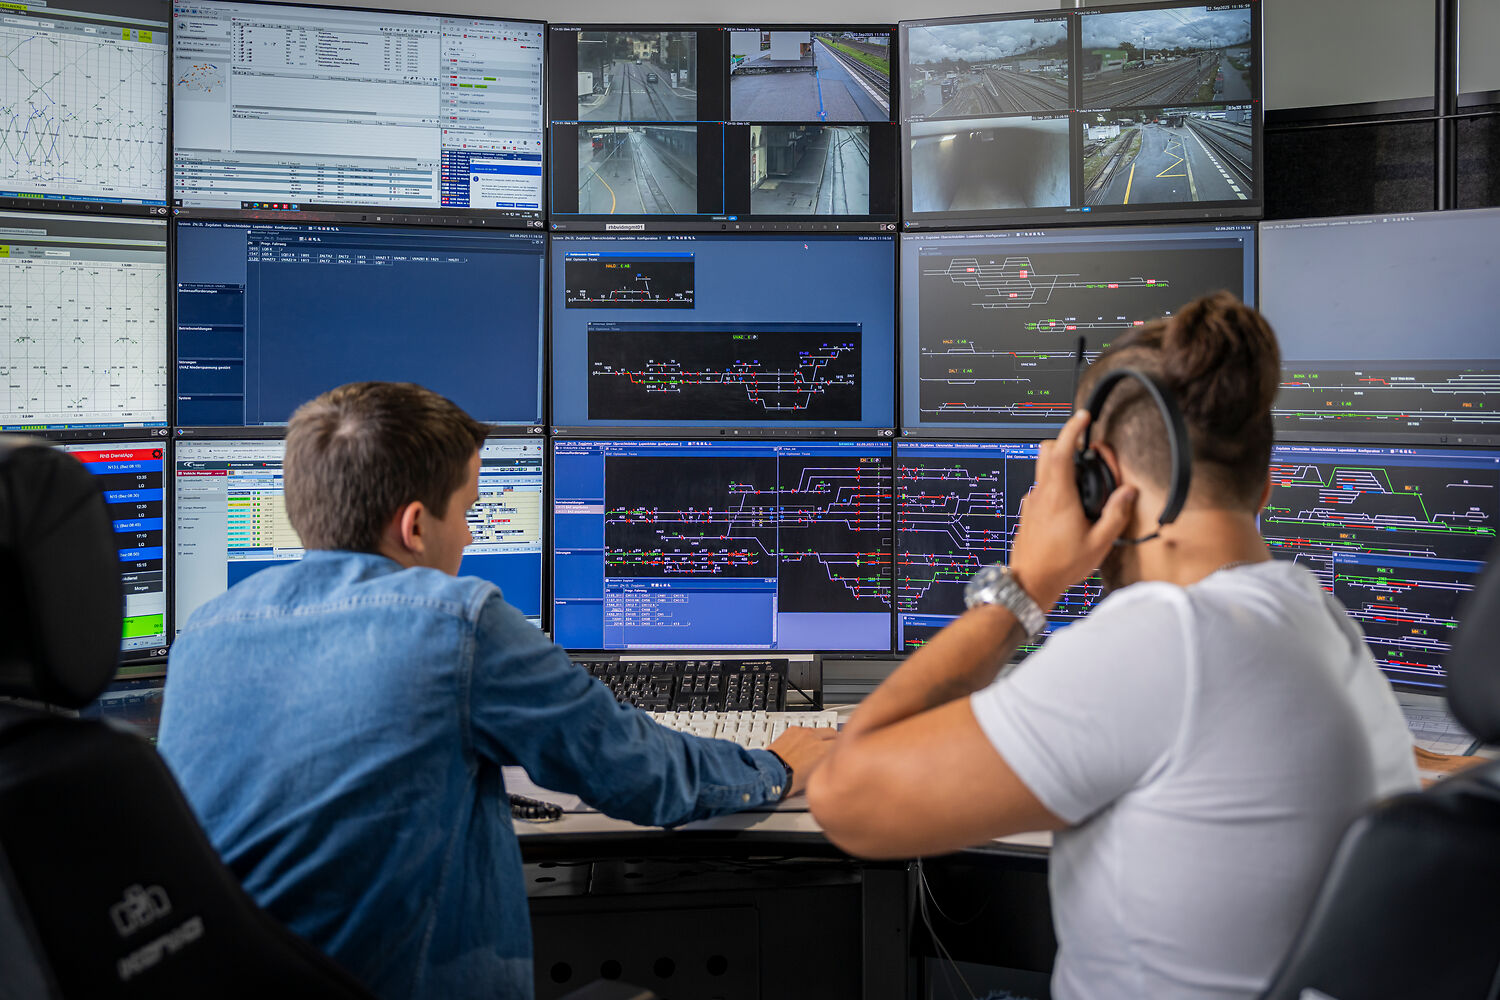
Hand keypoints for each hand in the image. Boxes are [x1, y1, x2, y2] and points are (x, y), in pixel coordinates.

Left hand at [768, 726, 837, 796]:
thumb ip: (826, 765)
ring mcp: (802, 732)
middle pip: (832, 732)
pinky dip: (805, 735)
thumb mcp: (816, 776)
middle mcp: (814, 738)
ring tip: (814, 747)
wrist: (771, 773)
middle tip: (831, 747)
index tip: (840, 752)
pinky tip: (801, 744)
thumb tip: (829, 764)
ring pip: (818, 730)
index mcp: (823, 750)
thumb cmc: (790, 780)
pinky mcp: (792, 730)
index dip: (841, 749)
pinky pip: (804, 730)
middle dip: (833, 739)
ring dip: (819, 737)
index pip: (841, 743)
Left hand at [1009, 410, 1137, 609]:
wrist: (1030, 583)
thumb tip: (1128, 493)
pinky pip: (1041, 487)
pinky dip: (1055, 483)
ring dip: (1060, 463)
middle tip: (1085, 449)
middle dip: (1065, 442)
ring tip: (1082, 478)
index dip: (1072, 430)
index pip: (1060, 451)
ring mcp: (1032, 502)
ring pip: (1042, 469)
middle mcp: (1041, 494)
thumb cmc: (1060, 566)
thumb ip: (1115, 514)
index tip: (1082, 418)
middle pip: (1046, 452)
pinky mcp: (1028, 512)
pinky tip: (1070, 503)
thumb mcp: (1099, 543)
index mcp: (1059, 497)